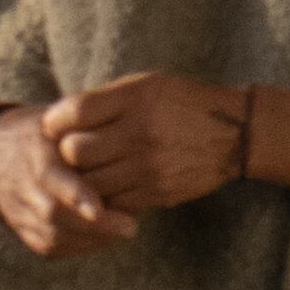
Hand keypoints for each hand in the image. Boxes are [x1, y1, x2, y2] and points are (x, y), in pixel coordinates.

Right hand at [0, 103, 140, 257]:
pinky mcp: (19, 227)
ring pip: (53, 237)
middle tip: (130, 226)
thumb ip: (84, 132)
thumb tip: (122, 144)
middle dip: (94, 226)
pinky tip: (102, 238)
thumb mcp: (60, 121)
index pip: (49, 177)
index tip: (100, 208)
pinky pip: (49, 247)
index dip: (74, 195)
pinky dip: (77, 246)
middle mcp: (20, 185)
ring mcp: (17, 210)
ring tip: (121, 230)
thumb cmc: (42, 130)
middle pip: (53, 214)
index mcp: (31, 153)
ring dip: (90, 239)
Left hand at [41, 70, 255, 216]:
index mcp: (136, 98)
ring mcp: (150, 166)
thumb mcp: (146, 86)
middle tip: (71, 152)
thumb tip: (58, 120)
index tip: (55, 127)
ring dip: (82, 180)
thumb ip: (105, 100)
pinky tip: (110, 186)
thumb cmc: (182, 104)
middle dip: (67, 153)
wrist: (234, 134)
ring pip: (90, 183)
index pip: (74, 112)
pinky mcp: (158, 192)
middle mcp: (141, 131)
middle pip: (76, 151)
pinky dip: (105, 198)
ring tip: (88, 172)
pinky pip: (114, 203)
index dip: (55, 122)